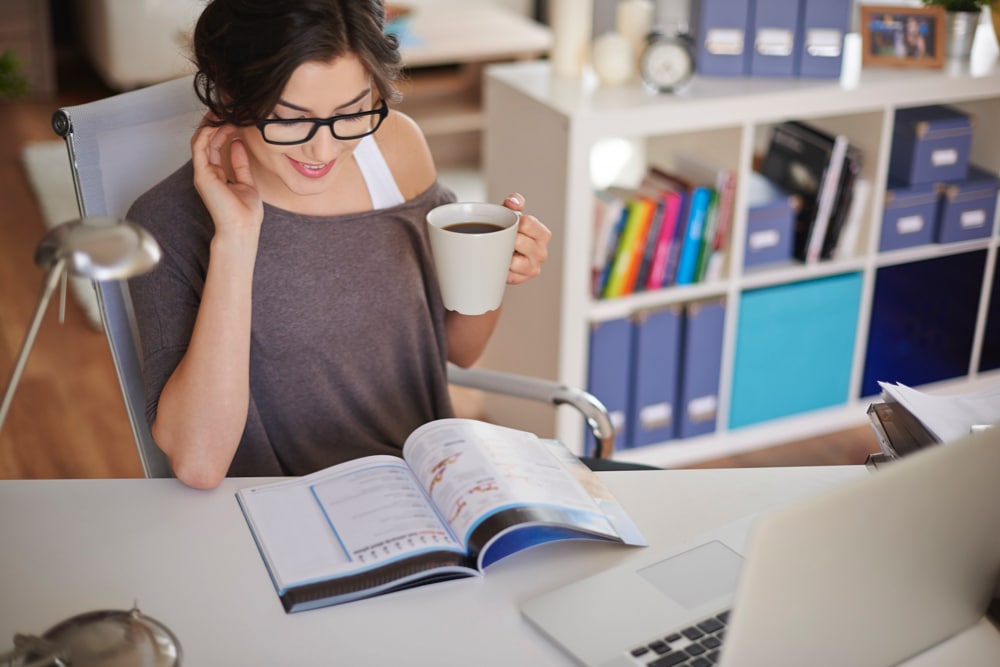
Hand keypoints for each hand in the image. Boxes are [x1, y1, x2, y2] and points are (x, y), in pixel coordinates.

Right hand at [191, 115, 263, 235]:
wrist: (241, 229)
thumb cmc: (245, 213)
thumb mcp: (247, 182)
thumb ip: (241, 163)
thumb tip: (238, 143)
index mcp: (216, 175)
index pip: (215, 145)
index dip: (223, 129)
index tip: (235, 118)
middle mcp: (207, 172)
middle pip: (206, 140)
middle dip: (215, 122)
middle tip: (228, 108)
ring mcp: (203, 173)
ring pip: (201, 140)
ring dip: (212, 124)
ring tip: (226, 112)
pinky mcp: (202, 174)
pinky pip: (200, 146)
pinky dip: (208, 132)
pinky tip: (219, 123)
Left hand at [502, 193, 549, 284]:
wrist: (502, 253)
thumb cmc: (509, 233)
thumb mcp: (512, 215)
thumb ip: (514, 204)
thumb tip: (512, 201)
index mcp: (543, 235)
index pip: (528, 223)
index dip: (514, 222)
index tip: (508, 223)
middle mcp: (541, 253)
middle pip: (519, 241)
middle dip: (507, 238)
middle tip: (500, 237)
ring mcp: (532, 268)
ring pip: (514, 261)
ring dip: (503, 254)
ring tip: (499, 250)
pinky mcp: (521, 279)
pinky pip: (506, 273)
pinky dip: (499, 267)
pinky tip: (498, 261)